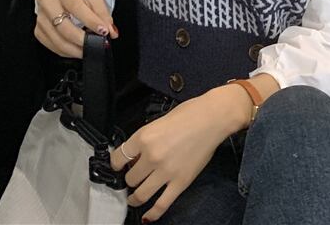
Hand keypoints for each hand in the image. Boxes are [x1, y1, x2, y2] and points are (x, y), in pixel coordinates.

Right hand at [33, 0, 117, 57]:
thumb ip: (102, 12)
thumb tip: (111, 31)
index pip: (77, 7)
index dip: (91, 21)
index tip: (104, 32)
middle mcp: (49, 3)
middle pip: (64, 28)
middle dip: (83, 41)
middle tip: (96, 45)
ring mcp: (41, 18)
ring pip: (57, 40)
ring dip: (75, 49)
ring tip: (88, 49)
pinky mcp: (37, 29)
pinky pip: (51, 46)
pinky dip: (65, 51)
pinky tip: (75, 49)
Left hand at [108, 95, 229, 221]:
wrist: (212, 118)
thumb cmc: (189, 114)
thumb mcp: (159, 121)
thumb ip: (146, 139)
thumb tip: (137, 155)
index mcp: (144, 137)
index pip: (118, 158)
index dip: (117, 164)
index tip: (119, 166)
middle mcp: (151, 156)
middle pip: (129, 178)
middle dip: (130, 179)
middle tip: (133, 178)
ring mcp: (165, 171)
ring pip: (140, 194)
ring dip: (135, 198)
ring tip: (134, 198)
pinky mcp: (180, 183)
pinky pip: (161, 205)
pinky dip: (152, 214)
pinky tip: (147, 216)